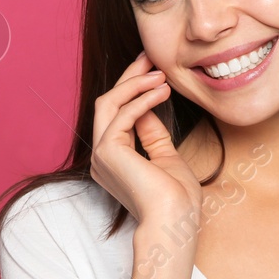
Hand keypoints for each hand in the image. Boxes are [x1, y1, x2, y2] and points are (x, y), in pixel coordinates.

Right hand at [90, 52, 201, 226]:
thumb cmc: (176, 199)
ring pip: (109, 103)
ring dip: (134, 83)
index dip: (133, 88)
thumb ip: (153, 134)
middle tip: (149, 56)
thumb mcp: (166, 158)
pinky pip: (123, 114)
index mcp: (112, 160)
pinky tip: (162, 91)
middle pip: (108, 103)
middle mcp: (101, 156)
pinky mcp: (108, 151)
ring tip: (160, 73)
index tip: (153, 69)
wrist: (174, 222)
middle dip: (129, 77)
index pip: (117, 113)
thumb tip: (148, 107)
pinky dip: (142, 99)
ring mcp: (101, 154)